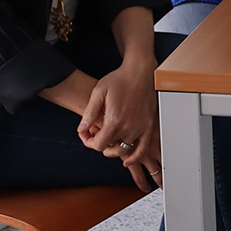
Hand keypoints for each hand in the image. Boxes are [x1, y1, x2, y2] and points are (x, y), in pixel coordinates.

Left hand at [78, 59, 161, 190]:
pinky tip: (126, 160)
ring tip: (108, 140)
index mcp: (115, 120)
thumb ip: (89, 113)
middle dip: (99, 144)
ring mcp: (141, 127)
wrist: (141, 70)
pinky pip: (142, 148)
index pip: (98, 145)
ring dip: (113, 149)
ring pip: (124, 150)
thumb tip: (82, 129)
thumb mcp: (98, 93)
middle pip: (110, 149)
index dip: (88, 142)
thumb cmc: (119, 79)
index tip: (85, 135)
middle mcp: (129, 127)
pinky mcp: (149, 126)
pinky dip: (134, 157)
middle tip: (95, 135)